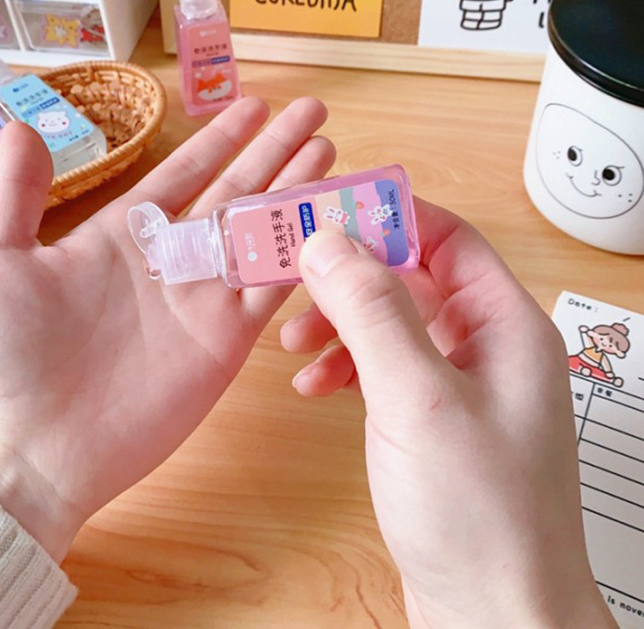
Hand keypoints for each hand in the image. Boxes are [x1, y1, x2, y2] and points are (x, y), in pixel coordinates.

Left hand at [0, 97, 334, 561]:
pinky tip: (327, 219)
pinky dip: (301, 253)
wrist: (31, 450)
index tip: (254, 105)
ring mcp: (202, 299)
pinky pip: (273, 286)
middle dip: (274, 150)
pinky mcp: (225, 339)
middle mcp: (170, 260)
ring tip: (328, 152)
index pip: (184, 173)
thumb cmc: (2, 358)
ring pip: (262, 231)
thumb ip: (19, 193)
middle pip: (235, 191)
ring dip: (296, 191)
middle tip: (312, 112)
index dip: (220, 139)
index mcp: (123, 234)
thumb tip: (19, 125)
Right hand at [281, 200, 614, 628]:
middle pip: (412, 278)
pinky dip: (345, 366)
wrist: (492, 619)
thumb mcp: (417, 398)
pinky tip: (316, 386)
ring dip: (341, 322)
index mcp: (505, 326)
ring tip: (296, 342)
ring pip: (392, 323)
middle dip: (350, 276)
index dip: (388, 217)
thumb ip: (373, 312)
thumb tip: (329, 240)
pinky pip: (383, 368)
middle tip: (294, 273)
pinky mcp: (432, 420)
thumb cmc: (477, 515)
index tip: (327, 211)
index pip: (447, 238)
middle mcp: (487, 347)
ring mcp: (459, 385)